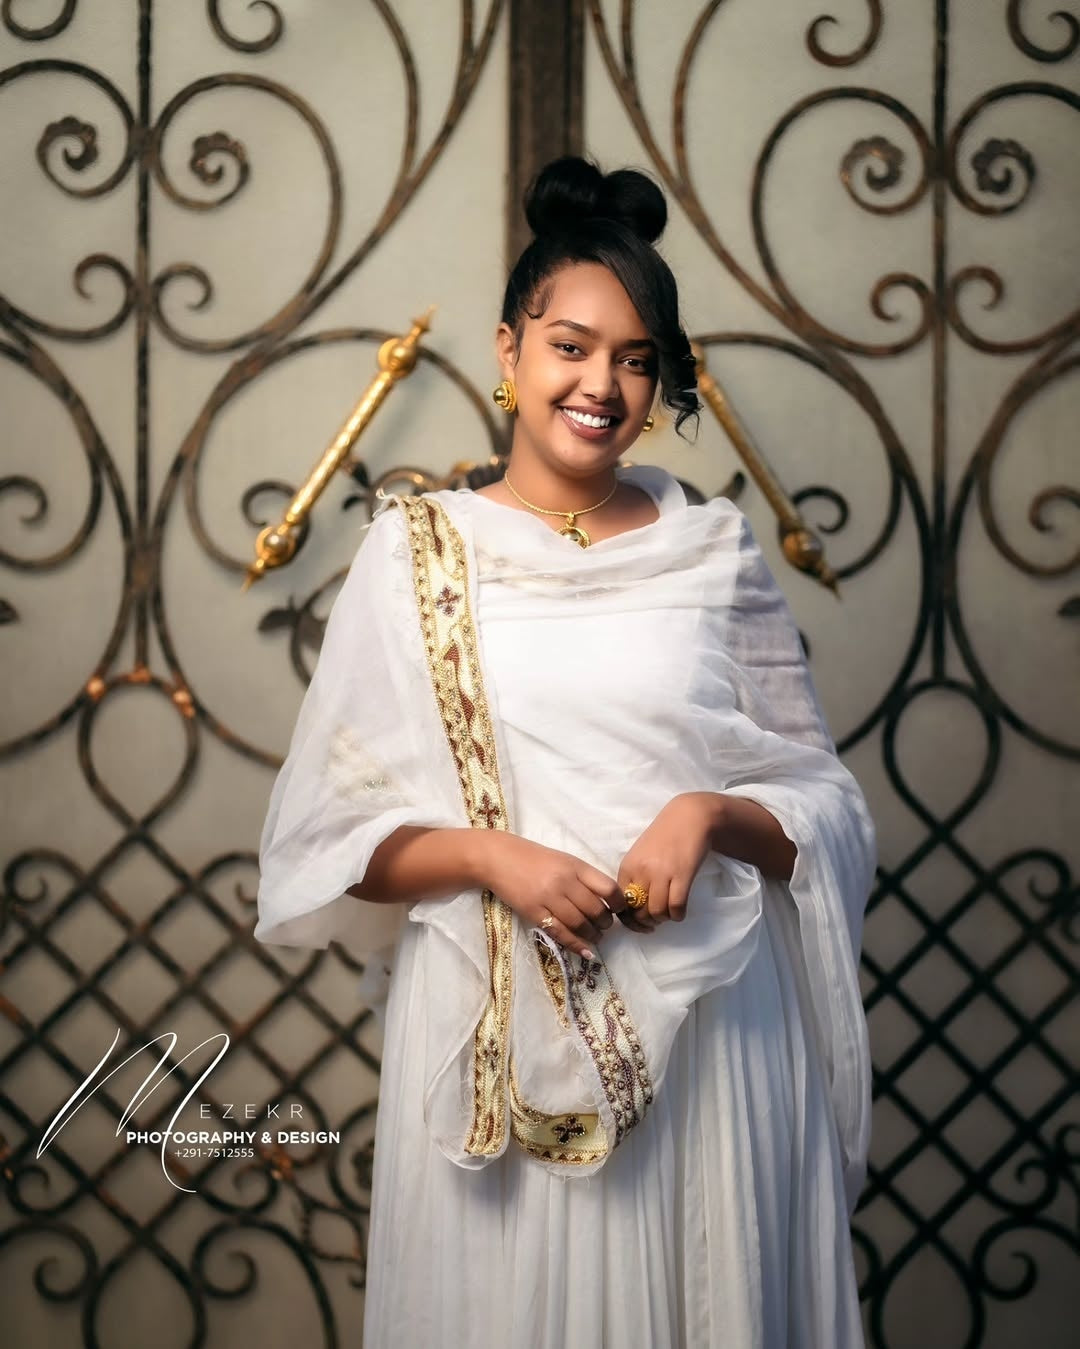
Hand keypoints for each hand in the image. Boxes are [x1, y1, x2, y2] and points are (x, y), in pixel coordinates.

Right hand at [478, 832, 627, 959]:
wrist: (499, 858)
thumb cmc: (535, 858)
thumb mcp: (564, 860)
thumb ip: (584, 877)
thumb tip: (607, 900)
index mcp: (575, 866)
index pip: (607, 888)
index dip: (619, 903)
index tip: (620, 909)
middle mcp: (564, 882)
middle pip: (595, 909)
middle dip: (605, 922)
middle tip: (605, 926)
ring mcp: (548, 898)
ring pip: (580, 924)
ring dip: (592, 935)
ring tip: (596, 937)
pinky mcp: (534, 913)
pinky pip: (560, 933)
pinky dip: (576, 945)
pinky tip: (586, 952)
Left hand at [616, 792, 716, 932]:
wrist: (690, 817)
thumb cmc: (665, 835)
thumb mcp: (641, 854)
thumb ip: (635, 877)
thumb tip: (633, 907)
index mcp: (628, 866)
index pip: (621, 903)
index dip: (630, 918)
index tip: (640, 921)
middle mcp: (642, 871)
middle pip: (638, 912)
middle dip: (647, 922)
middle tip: (656, 919)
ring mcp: (662, 873)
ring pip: (657, 912)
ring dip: (664, 919)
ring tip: (669, 912)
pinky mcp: (682, 875)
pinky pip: (676, 907)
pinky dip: (678, 915)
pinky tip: (680, 910)